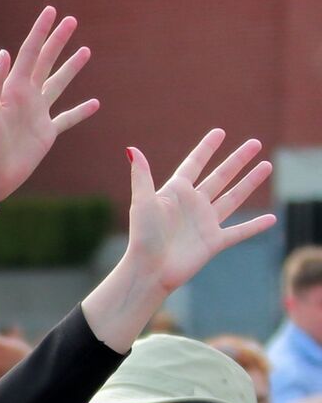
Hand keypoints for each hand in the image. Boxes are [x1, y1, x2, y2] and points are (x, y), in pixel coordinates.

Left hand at [0, 7, 98, 200]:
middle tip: (71, 20)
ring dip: (71, 68)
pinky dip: (80, 111)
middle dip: (57, 41)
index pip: (29, 53)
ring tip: (85, 50)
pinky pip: (67, 119)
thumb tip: (4, 52)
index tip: (51, 11)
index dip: (40, 32)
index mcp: (12, 89)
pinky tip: (94, 103)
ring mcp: (37, 115)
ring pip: (58, 84)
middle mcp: (26, 97)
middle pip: (46, 62)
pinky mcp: (45, 134)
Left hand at [122, 130, 276, 291]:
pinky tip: (271, 218)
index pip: (194, 164)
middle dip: (237, 160)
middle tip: (255, 143)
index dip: (206, 149)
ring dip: (250, 182)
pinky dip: (255, 226)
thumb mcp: (143, 202)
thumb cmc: (142, 236)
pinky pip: (239, 232)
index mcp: (176, 192)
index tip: (220, 132)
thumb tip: (131, 149)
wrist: (149, 269)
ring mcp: (205, 223)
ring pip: (233, 198)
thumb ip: (142, 175)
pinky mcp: (214, 242)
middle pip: (220, 177)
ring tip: (266, 165)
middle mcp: (193, 205)